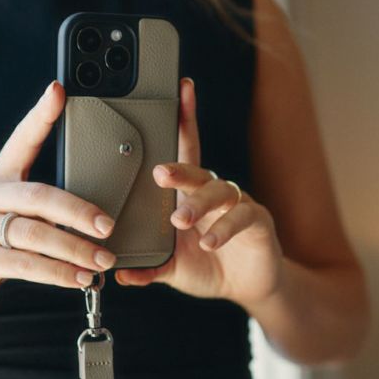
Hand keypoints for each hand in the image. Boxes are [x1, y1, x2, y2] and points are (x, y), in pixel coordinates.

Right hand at [0, 81, 117, 315]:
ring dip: (75, 249)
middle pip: (39, 196)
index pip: (21, 140)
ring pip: (35, 233)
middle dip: (79, 212)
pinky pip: (26, 265)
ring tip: (102, 260)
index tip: (58, 92)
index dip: (40, 116)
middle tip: (108, 226)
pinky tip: (79, 279)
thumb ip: (43, 206)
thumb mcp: (13, 212)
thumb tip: (96, 213)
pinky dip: (58, 273)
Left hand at [115, 78, 284, 307]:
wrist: (248, 286)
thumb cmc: (209, 267)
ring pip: (219, 192)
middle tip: (159, 174)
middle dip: (179, 169)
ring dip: (198, 204)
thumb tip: (119, 274)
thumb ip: (149, 268)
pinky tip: (209, 241)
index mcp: (193, 195)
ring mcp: (239, 205)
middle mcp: (215, 193)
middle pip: (198, 171)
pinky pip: (242, 217)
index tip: (179, 91)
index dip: (184, 121)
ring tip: (179, 220)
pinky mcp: (259, 222)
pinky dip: (224, 229)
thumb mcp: (173, 268)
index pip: (185, 152)